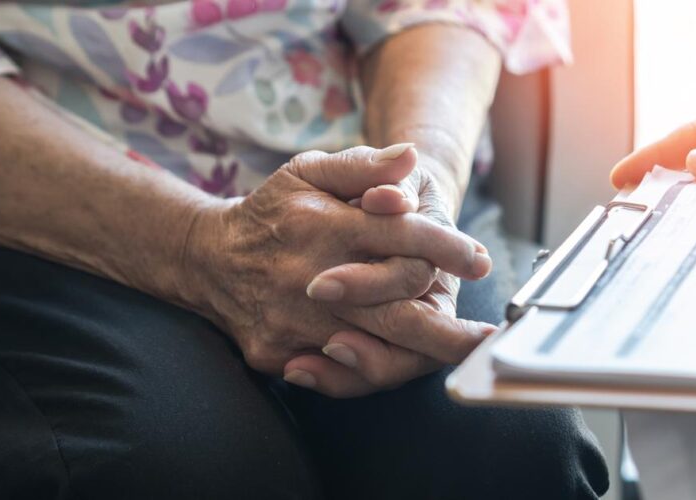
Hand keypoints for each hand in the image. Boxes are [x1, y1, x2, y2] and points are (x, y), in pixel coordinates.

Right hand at [285, 153, 494, 396]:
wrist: (209, 258)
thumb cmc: (272, 212)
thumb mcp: (308, 171)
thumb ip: (362, 167)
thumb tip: (411, 159)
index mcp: (323, 226)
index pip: (401, 237)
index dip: (448, 249)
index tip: (479, 260)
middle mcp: (308, 278)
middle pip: (394, 312)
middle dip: (447, 331)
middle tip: (485, 338)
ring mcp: (290, 321)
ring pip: (370, 351)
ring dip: (420, 357)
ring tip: (457, 353)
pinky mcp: (276, 351)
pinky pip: (333, 373)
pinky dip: (370, 371)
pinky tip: (402, 362)